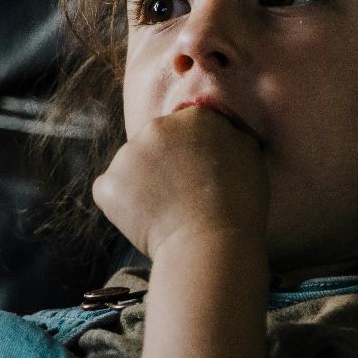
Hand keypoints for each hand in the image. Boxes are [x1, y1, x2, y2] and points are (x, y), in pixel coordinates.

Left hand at [92, 107, 267, 260]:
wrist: (209, 241)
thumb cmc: (239, 204)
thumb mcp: (249, 154)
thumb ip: (229, 133)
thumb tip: (219, 128)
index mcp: (194, 116)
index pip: (187, 128)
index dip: (194, 152)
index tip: (202, 175)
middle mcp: (157, 127)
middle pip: (156, 143)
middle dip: (165, 164)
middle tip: (184, 195)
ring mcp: (128, 154)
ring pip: (132, 166)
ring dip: (143, 184)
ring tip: (167, 212)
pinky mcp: (108, 183)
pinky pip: (111, 192)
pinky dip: (122, 206)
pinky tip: (145, 221)